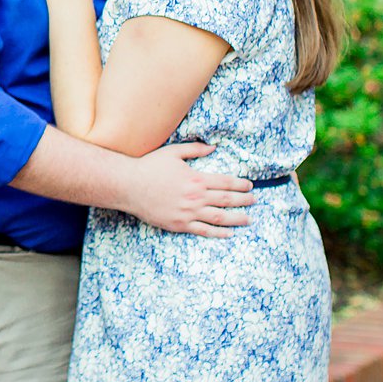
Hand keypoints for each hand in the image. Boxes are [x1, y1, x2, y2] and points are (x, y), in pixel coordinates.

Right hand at [116, 142, 251, 236]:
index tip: (249, 186)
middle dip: (244, 201)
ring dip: (237, 218)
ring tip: (248, 219)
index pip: (225, 182)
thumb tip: (213, 147)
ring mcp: (188, 212)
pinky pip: (203, 230)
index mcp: (196, 178)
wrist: (128, 186)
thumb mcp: (173, 152)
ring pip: (219, 217)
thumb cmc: (149, 167)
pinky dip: (218, 233)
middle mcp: (195, 197)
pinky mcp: (179, 224)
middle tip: (254, 201)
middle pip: (226, 200)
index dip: (240, 185)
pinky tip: (229, 234)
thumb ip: (195, 149)